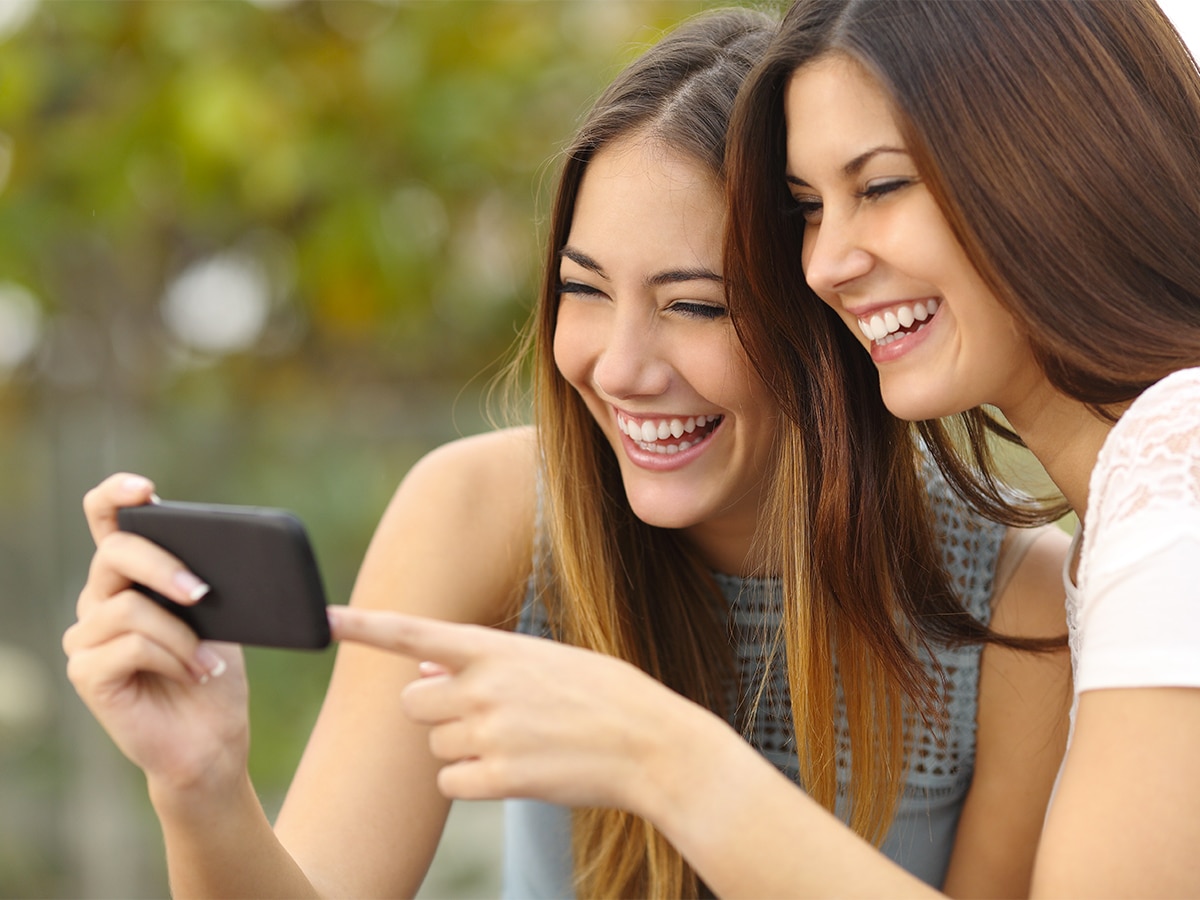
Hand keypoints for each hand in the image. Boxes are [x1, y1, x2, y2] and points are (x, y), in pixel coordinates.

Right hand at [63, 474, 248, 796]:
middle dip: (164, 565)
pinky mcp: (86, 673)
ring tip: (207, 661)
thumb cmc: (215, 671)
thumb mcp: (221, 615)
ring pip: (128, 607)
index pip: (105, 518)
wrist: (212, 739)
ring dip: (181, 634)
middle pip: (114, 553)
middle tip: (203, 593)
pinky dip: (171, 658)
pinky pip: (127, 645)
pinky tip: (193, 674)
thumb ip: (206, 580)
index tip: (145, 490)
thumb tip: (227, 550)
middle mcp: (98, 600)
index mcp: (131, 576)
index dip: (116, 496)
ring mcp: (86, 637)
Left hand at [329, 606, 720, 814]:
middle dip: (437, 710)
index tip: (324, 619)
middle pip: (414, 703)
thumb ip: (482, 660)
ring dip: (461, 747)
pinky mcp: (500, 779)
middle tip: (483, 714)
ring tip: (518, 741)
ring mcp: (491, 733)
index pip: (415, 632)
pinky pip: (451, 783)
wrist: (651, 744)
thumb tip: (424, 663)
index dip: (365, 625)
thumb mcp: (544, 659)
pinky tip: (517, 769)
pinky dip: (474, 781)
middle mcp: (485, 686)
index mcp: (496, 648)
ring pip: (433, 746)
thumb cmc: (602, 695)